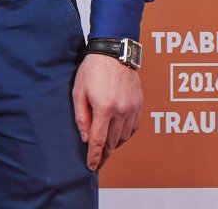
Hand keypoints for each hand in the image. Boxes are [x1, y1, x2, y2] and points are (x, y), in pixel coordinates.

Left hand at [72, 53, 142, 170]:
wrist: (114, 51)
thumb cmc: (93, 69)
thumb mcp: (78, 91)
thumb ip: (81, 116)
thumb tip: (85, 138)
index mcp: (104, 108)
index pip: (98, 141)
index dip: (94, 157)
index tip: (91, 166)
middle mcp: (121, 111)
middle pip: (112, 142)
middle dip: (103, 154)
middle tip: (97, 161)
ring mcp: (132, 108)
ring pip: (124, 137)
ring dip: (114, 145)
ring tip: (105, 147)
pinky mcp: (139, 104)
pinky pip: (133, 128)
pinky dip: (125, 135)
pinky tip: (118, 135)